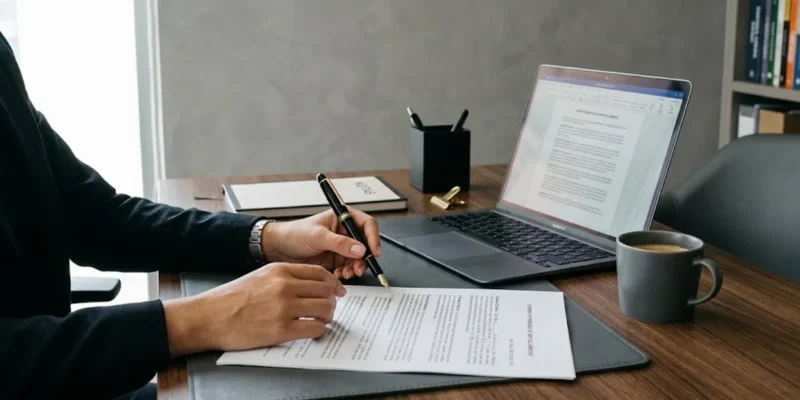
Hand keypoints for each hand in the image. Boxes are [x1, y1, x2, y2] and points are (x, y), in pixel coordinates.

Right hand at [164, 262, 345, 355]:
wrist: (209, 317)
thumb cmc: (230, 299)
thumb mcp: (260, 276)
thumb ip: (284, 277)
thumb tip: (308, 286)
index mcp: (280, 270)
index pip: (319, 273)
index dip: (333, 283)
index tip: (338, 290)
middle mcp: (285, 286)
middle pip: (325, 290)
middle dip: (332, 301)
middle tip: (330, 308)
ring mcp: (284, 308)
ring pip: (324, 309)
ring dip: (327, 316)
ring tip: (322, 321)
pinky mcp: (281, 329)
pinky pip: (314, 328)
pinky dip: (319, 331)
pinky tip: (313, 331)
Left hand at [260, 208, 380, 279]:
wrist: (280, 249)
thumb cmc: (294, 233)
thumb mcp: (318, 236)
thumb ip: (340, 243)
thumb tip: (360, 248)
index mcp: (343, 218)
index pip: (367, 225)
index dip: (373, 237)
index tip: (372, 251)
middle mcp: (345, 232)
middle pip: (366, 244)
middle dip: (364, 257)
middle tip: (358, 268)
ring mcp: (342, 246)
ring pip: (359, 258)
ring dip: (355, 267)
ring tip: (346, 273)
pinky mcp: (336, 259)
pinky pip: (349, 267)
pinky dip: (347, 272)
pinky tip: (339, 275)